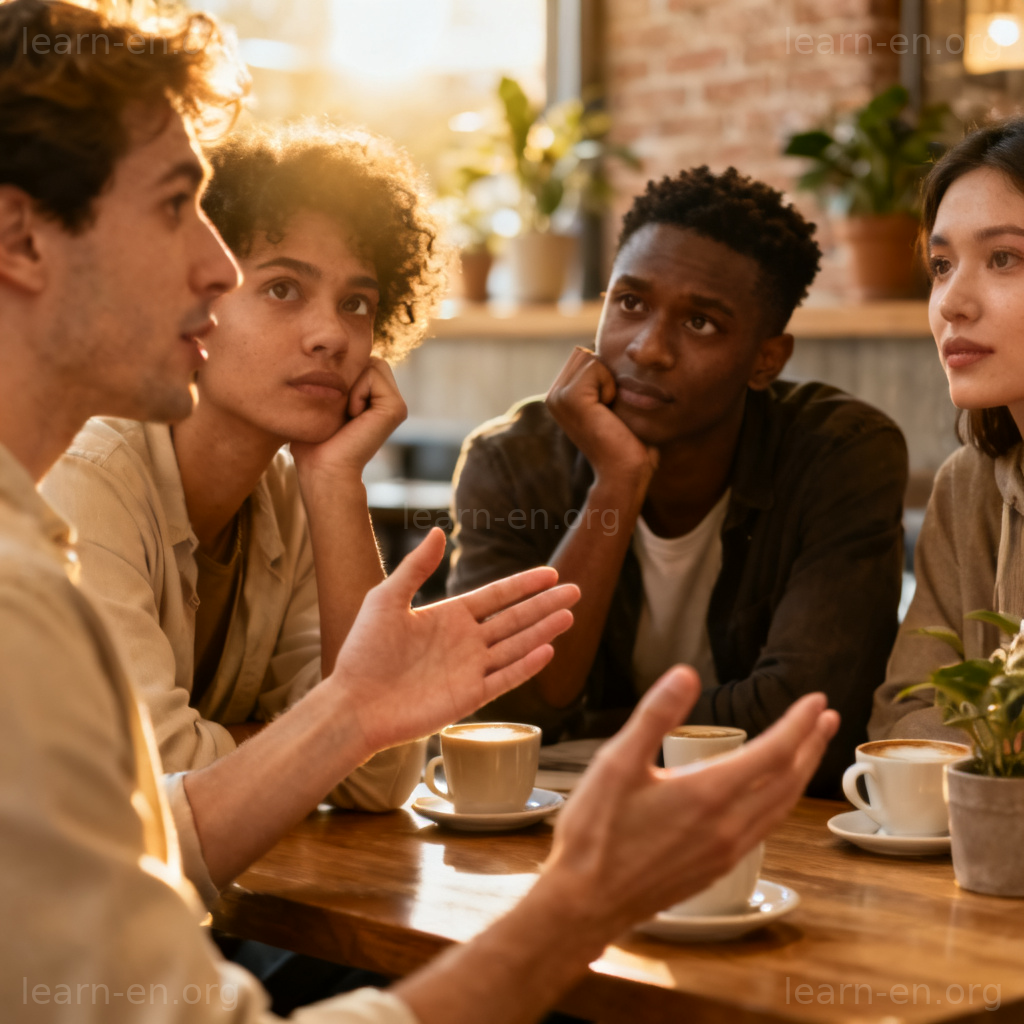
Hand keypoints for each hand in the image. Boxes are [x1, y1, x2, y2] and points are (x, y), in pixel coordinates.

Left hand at [292, 356, 406, 484]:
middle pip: (369, 359)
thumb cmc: (315, 441)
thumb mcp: (321, 401)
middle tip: (341, 409)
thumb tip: (326, 351)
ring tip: (347, 413)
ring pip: (373, 363)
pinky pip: (372, 375)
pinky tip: (353, 416)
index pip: (361, 362)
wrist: (324, 468)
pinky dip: (356, 392)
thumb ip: (332, 378)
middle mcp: (389, 400)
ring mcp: (396, 404)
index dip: (341, 374)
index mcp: (374, 399)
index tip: (333, 407)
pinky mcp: (396, 408)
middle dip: (349, 376)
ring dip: (351, 385)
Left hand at [330, 528, 579, 753]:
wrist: (353, 703)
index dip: (524, 585)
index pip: (497, 596)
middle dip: (545, 605)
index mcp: (449, 616)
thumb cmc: (364, 651)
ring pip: (515, 646)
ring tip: (569, 616)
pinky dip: (525, 666)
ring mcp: (470, 670)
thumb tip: (438, 531)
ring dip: (542, 632)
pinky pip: (504, 679)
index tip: (551, 573)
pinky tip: (547, 651)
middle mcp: (466, 641)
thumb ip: (416, 568)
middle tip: (575, 591)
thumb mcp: (386, 599)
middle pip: (514, 619)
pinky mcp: (469, 697)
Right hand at [541, 666, 838, 942]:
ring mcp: (725, 852)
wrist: (585, 904)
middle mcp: (727, 826)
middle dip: (811, 745)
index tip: (816, 700)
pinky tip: (769, 796)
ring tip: (809, 751)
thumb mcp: (616, 762)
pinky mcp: (716, 869)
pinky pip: (763, 829)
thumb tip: (685, 674)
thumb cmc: (595, 833)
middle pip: (788, 781)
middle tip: (827, 718)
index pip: (773, 752)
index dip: (799, 724)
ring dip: (800, 774)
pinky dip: (779, 802)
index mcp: (707, 794)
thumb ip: (654, 716)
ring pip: (780, 808)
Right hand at [546, 347, 657, 485]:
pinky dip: (610, 385)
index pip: (587, 357)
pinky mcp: (568, 397)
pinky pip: (595, 365)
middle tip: (609, 411)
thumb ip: (604, 380)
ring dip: (609, 381)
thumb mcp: (612, 403)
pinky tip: (608, 412)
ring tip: (608, 412)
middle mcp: (553, 395)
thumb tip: (611, 354)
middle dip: (607, 376)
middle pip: (586, 354)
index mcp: (560, 396)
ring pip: (591, 358)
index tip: (609, 409)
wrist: (624, 471)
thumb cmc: (627, 441)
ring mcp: (557, 396)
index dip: (607, 377)